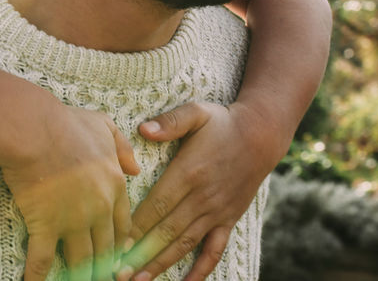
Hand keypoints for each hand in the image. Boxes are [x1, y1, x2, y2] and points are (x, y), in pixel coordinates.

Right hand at [1, 102, 139, 280]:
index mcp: (114, 185)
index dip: (121, 242)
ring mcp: (73, 220)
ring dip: (83, 275)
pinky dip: (38, 276)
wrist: (35, 130)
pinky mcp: (46, 226)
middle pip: (107, 246)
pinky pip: (42, 259)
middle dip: (106, 265)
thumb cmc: (67, 123)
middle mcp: (99, 208)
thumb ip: (122, 146)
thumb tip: (136, 167)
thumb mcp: (104, 125)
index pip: (124, 223)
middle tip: (105, 275)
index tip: (119, 255)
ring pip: (83, 259)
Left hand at [117, 101, 282, 280]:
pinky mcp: (228, 220)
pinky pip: (214, 250)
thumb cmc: (222, 122)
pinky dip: (201, 270)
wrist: (261, 135)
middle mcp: (202, 197)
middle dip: (141, 254)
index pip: (157, 206)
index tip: (116, 242)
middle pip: (167, 231)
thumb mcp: (196, 113)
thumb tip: (142, 129)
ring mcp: (216, 212)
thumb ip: (169, 121)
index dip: (136, 227)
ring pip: (184, 244)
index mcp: (189, 173)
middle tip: (118, 272)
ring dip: (161, 264)